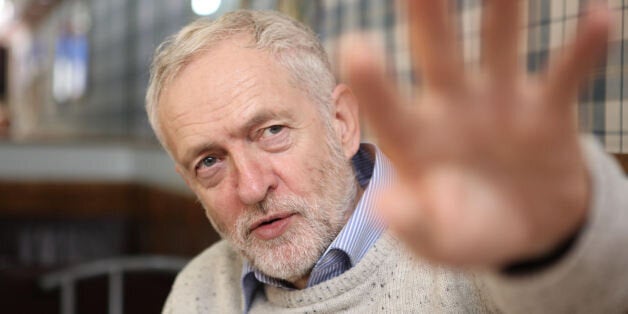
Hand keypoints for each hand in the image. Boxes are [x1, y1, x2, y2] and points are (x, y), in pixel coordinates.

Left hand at [341, 0, 610, 267]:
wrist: (525, 229)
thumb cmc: (467, 230)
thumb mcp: (438, 240)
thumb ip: (414, 224)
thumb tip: (384, 208)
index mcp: (415, 140)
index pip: (388, 108)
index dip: (372, 81)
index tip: (356, 45)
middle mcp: (452, 107)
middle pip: (437, 53)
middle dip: (429, 16)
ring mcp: (500, 102)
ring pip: (498, 45)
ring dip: (502, 12)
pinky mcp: (547, 109)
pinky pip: (565, 75)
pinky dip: (582, 49)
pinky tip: (599, 18)